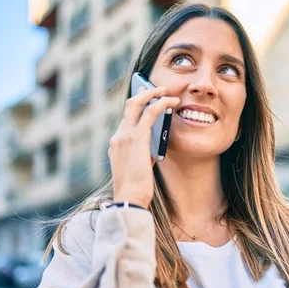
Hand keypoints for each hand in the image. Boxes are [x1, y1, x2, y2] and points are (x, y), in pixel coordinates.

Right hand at [109, 86, 179, 208]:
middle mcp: (117, 137)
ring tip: (167, 92)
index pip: (127, 119)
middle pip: (128, 105)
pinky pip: (149, 113)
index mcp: (116, 144)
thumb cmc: (137, 189)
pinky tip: (172, 102)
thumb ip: (145, 153)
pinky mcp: (136, 139)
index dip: (139, 108)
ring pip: (137, 104)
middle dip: (143, 93)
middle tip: (157, 89)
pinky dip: (161, 103)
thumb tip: (157, 142)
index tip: (148, 100)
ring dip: (153, 94)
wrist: (130, 199)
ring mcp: (124, 136)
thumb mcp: (140, 167)